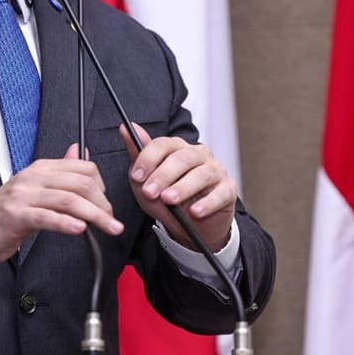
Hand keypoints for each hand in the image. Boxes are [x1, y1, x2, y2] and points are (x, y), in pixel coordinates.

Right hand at [0, 145, 124, 265]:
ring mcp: (23, 196)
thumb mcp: (34, 188)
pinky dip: (66, 223)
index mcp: (40, 169)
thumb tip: (79, 151)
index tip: (106, 203)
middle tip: (112, 221)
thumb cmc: (7, 212)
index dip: (101, 185)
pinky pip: (46, 217)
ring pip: (68, 200)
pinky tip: (80, 229)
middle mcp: (32, 178)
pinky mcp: (15, 216)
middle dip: (102, 203)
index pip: (81, 167)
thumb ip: (59, 172)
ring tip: (107, 227)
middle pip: (79, 183)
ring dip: (94, 215)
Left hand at [121, 123, 236, 252]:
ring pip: (201, 174)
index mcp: (178, 148)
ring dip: (183, 188)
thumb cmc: (168, 199)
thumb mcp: (147, 180)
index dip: (148, 159)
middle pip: (182, 158)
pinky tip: (194, 212)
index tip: (136, 177)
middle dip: (163, 175)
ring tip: (169, 200)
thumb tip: (125, 127)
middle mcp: (198, 154)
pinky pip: (219, 194)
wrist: (191, 227)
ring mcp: (216, 171)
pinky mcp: (228, 190)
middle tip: (149, 192)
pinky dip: (207, 203)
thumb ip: (138, 155)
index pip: (163, 145)